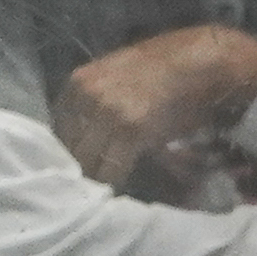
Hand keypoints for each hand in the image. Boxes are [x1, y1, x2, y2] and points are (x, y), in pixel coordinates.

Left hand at [54, 25, 256, 189]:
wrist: (197, 63)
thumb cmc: (163, 71)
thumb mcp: (115, 78)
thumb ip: (96, 103)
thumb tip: (90, 138)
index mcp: (78, 83)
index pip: (59, 128)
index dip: (68, 150)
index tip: (78, 166)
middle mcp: (87, 96)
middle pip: (69, 146)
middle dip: (78, 167)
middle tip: (86, 186)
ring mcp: (107, 113)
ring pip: (87, 161)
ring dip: (94, 178)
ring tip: (101, 192)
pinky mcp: (131, 131)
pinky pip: (112, 167)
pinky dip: (114, 181)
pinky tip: (118, 188)